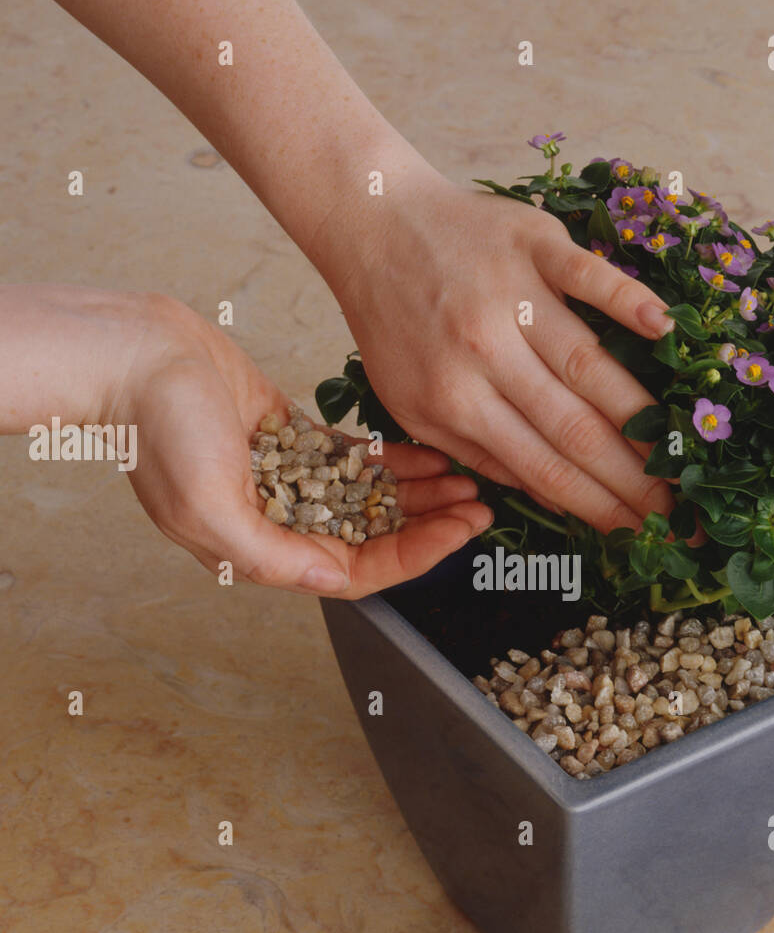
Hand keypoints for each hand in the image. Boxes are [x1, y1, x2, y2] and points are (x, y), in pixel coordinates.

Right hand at [115, 298, 491, 595]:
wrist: (135, 356)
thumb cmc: (160, 432)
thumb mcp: (210, 508)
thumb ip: (272, 554)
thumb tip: (335, 576)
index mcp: (262, 549)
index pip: (357, 571)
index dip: (416, 557)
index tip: (462, 533)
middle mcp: (281, 521)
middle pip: (373, 538)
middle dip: (430, 527)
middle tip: (479, 506)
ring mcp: (289, 479)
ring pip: (370, 499)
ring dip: (419, 494)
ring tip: (465, 479)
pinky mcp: (291, 438)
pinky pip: (354, 460)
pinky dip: (392, 461)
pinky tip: (428, 453)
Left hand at [328, 169, 676, 533]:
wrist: (375, 225)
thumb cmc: (397, 324)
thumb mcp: (412, 407)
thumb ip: (477, 454)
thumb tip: (548, 496)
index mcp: (455, 401)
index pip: (542, 468)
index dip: (596, 506)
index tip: (640, 535)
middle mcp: (484, 352)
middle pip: (573, 427)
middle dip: (632, 479)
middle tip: (678, 514)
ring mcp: (510, 295)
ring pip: (588, 363)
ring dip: (641, 413)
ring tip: (682, 454)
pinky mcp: (531, 242)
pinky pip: (586, 274)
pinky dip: (625, 299)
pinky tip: (664, 329)